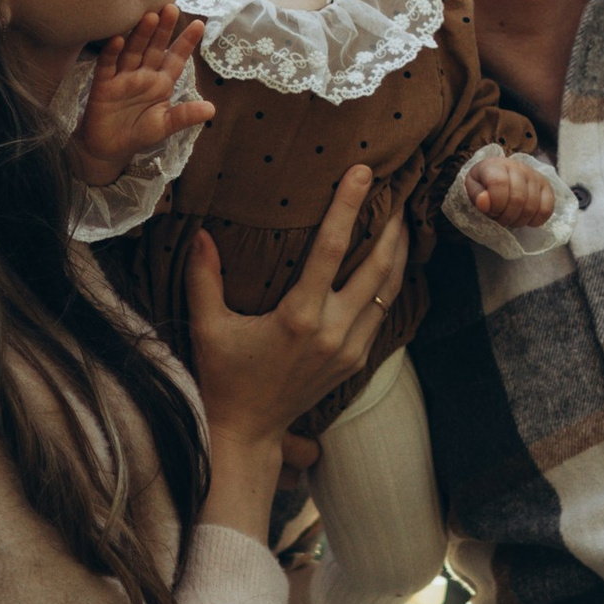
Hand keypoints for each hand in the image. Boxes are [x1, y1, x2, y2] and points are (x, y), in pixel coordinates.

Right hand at [72, 7, 212, 186]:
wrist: (108, 149)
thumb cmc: (139, 134)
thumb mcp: (164, 126)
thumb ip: (184, 116)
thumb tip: (212, 110)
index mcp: (161, 82)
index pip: (176, 58)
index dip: (186, 42)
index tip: (200, 24)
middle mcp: (143, 74)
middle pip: (154, 47)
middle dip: (163, 29)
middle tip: (171, 8)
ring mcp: (122, 77)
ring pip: (133, 51)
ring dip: (141, 34)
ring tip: (150, 17)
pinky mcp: (103, 84)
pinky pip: (107, 65)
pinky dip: (112, 52)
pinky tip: (118, 40)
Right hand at [184, 170, 408, 535]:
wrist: (248, 431)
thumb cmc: (224, 376)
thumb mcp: (208, 327)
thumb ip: (204, 278)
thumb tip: (200, 232)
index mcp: (299, 318)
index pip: (331, 249)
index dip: (348, 207)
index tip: (364, 173)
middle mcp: (333, 331)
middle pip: (378, 266)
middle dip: (392, 226)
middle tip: (401, 191)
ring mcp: (350, 348)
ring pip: (389, 290)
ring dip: (399, 253)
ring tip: (403, 220)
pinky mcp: (356, 360)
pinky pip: (383, 313)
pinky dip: (391, 283)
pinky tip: (392, 263)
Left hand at [459, 143, 560, 231]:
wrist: (500, 174)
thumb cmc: (484, 184)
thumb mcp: (473, 188)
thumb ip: (476, 195)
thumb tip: (483, 202)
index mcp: (496, 165)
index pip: (499, 184)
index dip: (495, 204)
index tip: (491, 210)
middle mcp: (519, 167)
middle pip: (518, 198)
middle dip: (506, 216)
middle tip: (500, 218)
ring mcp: (535, 176)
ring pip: (532, 206)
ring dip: (519, 221)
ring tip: (510, 218)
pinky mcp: (547, 187)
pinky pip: (546, 210)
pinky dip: (535, 220)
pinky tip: (525, 219)